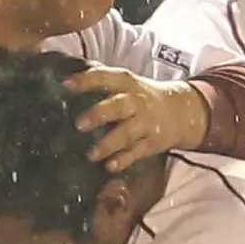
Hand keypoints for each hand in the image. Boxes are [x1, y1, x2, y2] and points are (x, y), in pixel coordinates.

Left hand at [65, 67, 209, 171]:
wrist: (180, 112)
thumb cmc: (141, 97)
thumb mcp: (126, 84)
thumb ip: (101, 83)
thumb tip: (63, 82)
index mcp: (126, 83)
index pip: (105, 77)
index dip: (85, 80)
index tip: (65, 85)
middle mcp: (136, 101)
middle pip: (118, 106)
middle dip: (98, 114)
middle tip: (79, 125)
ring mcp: (146, 123)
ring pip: (126, 133)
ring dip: (108, 144)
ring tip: (90, 154)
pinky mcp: (152, 142)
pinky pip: (136, 152)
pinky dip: (123, 160)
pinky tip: (110, 166)